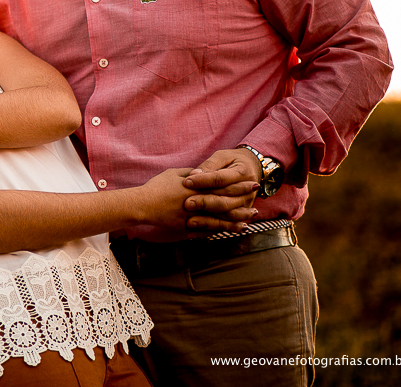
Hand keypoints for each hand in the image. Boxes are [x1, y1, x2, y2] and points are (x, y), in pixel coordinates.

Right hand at [136, 168, 256, 232]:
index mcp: (195, 186)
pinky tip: (234, 228)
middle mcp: (198, 201)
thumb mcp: (174, 173)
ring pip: (221, 218)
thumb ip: (191, 173)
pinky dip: (224, 228)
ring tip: (251, 216)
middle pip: (225, 201)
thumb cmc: (157, 187)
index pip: (222, 184)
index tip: (252, 182)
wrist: (143, 204)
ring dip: (238, 217)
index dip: (238, 184)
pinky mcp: (189, 227)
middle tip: (258, 199)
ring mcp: (194, 216)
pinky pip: (210, 229)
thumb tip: (203, 172)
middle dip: (243, 199)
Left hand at [182, 147, 262, 222]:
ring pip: (227, 216)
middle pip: (225, 201)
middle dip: (205, 203)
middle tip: (187, 203)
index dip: (203, 181)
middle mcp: (248, 192)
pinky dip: (213, 229)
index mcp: (243, 173)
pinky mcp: (243, 214)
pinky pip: (228, 225)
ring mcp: (246, 205)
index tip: (186, 182)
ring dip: (208, 220)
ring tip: (190, 221)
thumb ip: (209, 165)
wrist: (252, 168)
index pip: (220, 179)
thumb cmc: (232, 160)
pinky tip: (198, 230)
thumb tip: (193, 174)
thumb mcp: (222, 156)